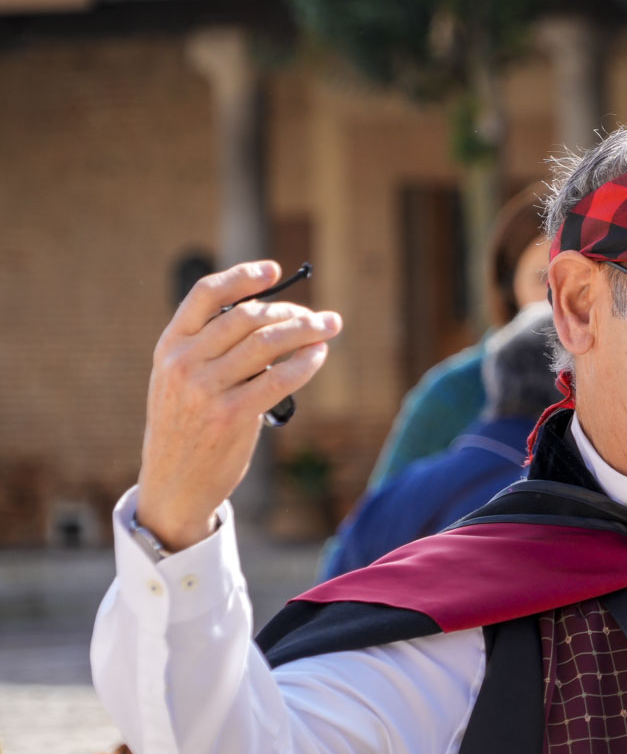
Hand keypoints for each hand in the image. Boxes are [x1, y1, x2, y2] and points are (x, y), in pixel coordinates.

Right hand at [136, 261, 341, 549]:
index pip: (204, 295)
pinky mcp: (231, 415)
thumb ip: (209, 348)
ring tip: (329, 328)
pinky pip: (279, 379)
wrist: (173, 483)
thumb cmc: (187, 426)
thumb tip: (271, 318)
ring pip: (266, 343)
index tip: (275, 270)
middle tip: (321, 317)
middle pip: (246, 317)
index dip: (242, 277)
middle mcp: (184, 362)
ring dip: (305, 331)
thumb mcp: (178, 380)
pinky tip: (319, 356)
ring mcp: (206, 389)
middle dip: (290, 311)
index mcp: (169, 346)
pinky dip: (305, 363)